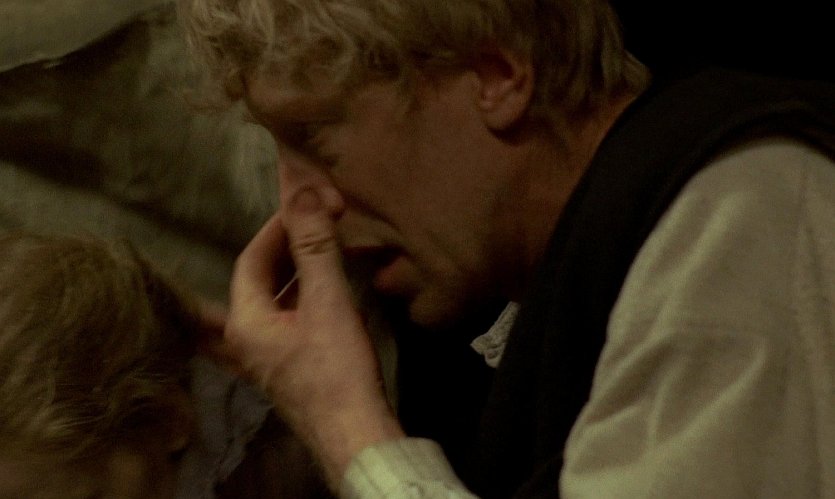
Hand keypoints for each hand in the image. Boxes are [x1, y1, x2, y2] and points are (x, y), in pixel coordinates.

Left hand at [225, 188, 403, 486]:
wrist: (355, 435)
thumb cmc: (336, 369)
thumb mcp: (328, 302)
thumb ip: (314, 248)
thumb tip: (302, 194)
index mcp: (246, 322)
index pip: (251, 259)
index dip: (276, 229)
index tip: (304, 206)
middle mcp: (247, 340)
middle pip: (259, 280)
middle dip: (287, 249)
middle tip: (317, 223)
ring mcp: (267, 358)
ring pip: (274, 301)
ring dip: (297, 272)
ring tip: (326, 248)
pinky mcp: (289, 368)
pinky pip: (288, 319)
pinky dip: (304, 297)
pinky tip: (326, 290)